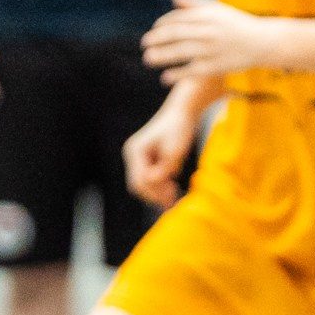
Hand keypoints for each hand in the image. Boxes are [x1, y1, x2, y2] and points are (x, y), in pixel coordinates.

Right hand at [122, 84, 201, 208]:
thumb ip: (164, 169)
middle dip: (154, 194)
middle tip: (172, 202)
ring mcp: (138, 156)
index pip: (140, 179)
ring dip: (157, 190)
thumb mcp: (174, 151)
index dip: (154, 191)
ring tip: (173, 197)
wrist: (182, 112)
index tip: (171, 197)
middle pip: (138, 183)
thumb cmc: (179, 128)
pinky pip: (149, 175)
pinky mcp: (146, 157)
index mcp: (136, 151)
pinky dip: (159, 183)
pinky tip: (172, 186)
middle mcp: (133, 154)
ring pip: (143, 181)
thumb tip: (156, 185)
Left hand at [143, 0, 271, 82]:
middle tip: (143, 44)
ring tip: (147, 58)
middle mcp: (208, 31)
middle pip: (175, 34)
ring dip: (161, 56)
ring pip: (181, 52)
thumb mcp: (218, 10)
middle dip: (156, 39)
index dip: (162, 25)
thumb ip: (195, 6)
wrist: (264, 42)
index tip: (154, 30)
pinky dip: (177, 74)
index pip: (177, 19)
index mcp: (207, 15)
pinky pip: (193, 70)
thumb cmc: (238, 24)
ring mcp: (212, 49)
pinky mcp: (217, 65)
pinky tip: (164, 78)